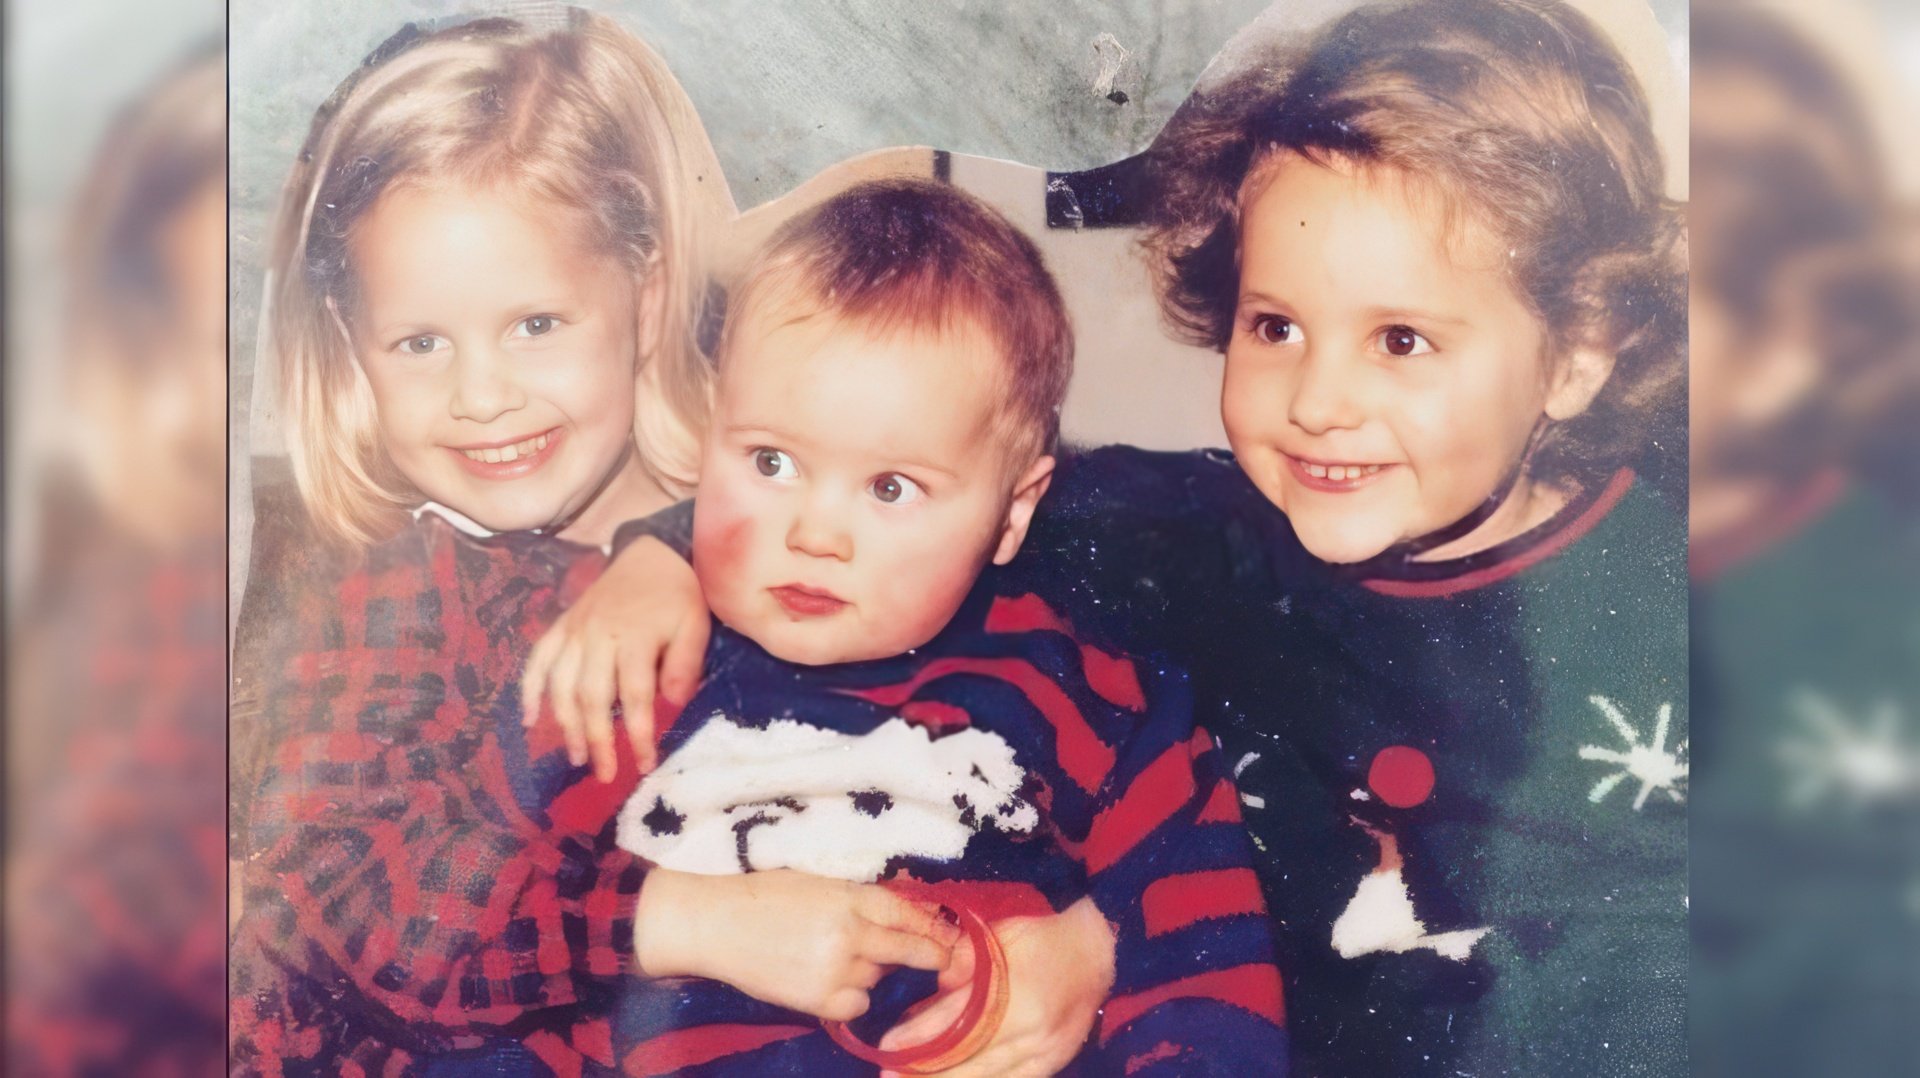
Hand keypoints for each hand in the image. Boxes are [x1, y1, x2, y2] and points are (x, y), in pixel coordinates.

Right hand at [520, 536, 708, 779]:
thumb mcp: (696, 624)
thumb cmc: (678, 595)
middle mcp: (598, 635)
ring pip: (560, 683)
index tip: (645, 765)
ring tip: (575, 757)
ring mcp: (575, 630)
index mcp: (635, 636)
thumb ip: (685, 663)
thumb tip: (672, 703)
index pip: (636, 695)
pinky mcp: (562, 626)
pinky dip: (529, 689)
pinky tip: (529, 719)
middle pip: (591, 696)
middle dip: (597, 739)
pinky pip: (537, 658)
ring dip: (565, 723)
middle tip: (604, 775)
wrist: (652, 552)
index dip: (639, 733)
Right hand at [634, 869, 962, 1021]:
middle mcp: (849, 933)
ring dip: (872, 972)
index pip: (906, 912)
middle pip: (907, 949)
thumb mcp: (817, 882)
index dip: (932, 926)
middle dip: (929, 955)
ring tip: (839, 958)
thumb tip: (901, 914)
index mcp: (849, 896)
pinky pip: (857, 1006)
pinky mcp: (817, 999)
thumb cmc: (762, 895)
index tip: (949, 935)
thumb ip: (858, 899)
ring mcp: (835, 969)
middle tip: (944, 961)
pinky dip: (853, 998)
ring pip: (878, 979)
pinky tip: (834, 984)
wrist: (715, 924)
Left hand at [876, 895, 1115, 1076]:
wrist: (1101, 951)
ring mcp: (1045, 1052)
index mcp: (1018, 993)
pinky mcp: (1052, 1063)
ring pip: (989, 1076)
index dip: (922, 1035)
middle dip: (926, 1073)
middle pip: (970, 1058)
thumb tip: (936, 982)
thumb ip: (967, 960)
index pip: (960, 1021)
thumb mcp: (1002, 936)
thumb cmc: (1046, 938)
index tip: (890, 1046)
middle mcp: (1032, 1030)